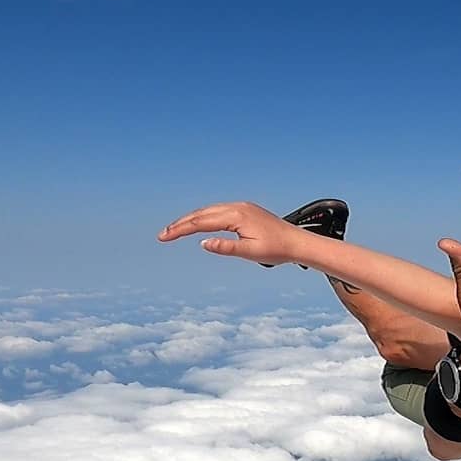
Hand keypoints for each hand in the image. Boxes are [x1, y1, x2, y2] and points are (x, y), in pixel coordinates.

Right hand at [159, 202, 302, 266]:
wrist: (298, 242)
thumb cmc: (277, 249)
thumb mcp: (250, 252)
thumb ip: (226, 248)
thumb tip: (202, 242)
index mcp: (236, 216)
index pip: (200, 222)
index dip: (180, 230)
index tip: (163, 237)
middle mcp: (237, 207)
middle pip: (201, 214)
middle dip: (181, 224)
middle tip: (163, 235)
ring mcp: (241, 207)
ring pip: (209, 211)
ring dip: (191, 219)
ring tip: (175, 230)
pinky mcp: (245, 210)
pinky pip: (218, 211)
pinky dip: (204, 217)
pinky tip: (198, 223)